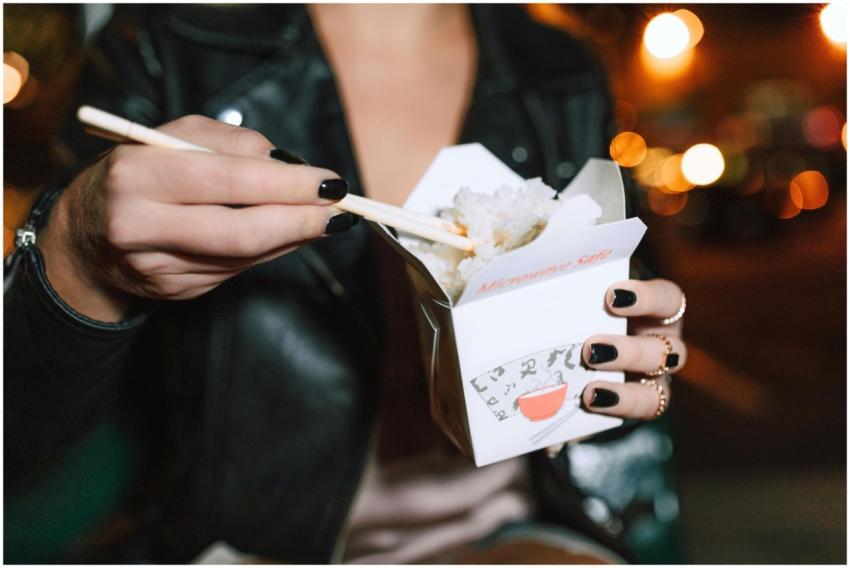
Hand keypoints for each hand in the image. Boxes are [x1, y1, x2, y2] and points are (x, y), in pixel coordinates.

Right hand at [38, 115, 352, 321]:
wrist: (84, 237)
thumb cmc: (138, 174)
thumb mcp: (171, 137)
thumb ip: (231, 143)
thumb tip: (290, 166)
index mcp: (136, 175)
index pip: (227, 180)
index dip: (287, 185)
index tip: (330, 182)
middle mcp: (139, 226)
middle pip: (240, 232)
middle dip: (300, 221)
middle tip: (339, 210)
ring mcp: (155, 268)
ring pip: (244, 257)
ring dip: (292, 238)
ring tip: (321, 219)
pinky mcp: (173, 292)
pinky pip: (236, 271)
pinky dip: (268, 252)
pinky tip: (285, 235)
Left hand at [580, 278, 685, 418]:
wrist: (582, 349)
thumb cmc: (583, 308)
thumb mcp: (584, 294)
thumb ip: (573, 289)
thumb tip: (533, 278)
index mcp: (656, 311)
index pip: (668, 299)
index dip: (647, 298)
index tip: (612, 296)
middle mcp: (663, 344)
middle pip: (668, 351)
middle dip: (630, 351)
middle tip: (591, 349)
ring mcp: (655, 378)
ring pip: (660, 391)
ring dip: (627, 392)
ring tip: (590, 390)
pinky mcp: (641, 403)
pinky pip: (641, 411)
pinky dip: (618, 408)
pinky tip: (590, 402)